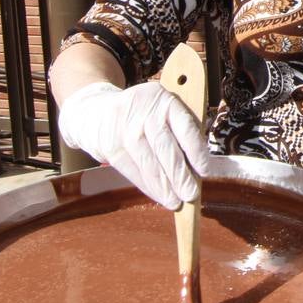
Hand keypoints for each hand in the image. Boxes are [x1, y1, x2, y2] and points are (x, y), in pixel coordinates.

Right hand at [57, 80, 214, 209]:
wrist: (97, 111)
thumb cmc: (143, 114)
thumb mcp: (162, 109)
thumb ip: (180, 130)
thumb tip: (197, 167)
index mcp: (164, 101)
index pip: (184, 127)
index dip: (196, 151)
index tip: (205, 171)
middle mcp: (144, 113)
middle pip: (165, 148)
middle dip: (180, 176)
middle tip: (191, 195)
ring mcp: (125, 130)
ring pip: (148, 163)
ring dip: (164, 187)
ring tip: (176, 201)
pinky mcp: (111, 147)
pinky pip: (133, 171)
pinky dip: (148, 187)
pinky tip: (159, 196)